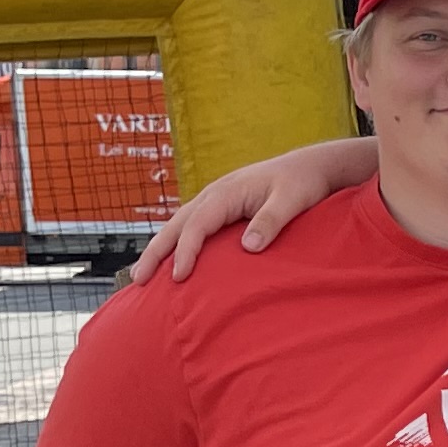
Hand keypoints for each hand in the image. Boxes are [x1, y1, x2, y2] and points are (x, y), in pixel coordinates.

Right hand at [154, 139, 372, 279]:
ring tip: (142, 275)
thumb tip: (249, 246)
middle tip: (137, 280)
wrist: (309, 166)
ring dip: (159, 248)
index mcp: (226, 193)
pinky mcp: (221, 207)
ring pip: (178, 224)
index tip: (178, 277)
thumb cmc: (301, 184)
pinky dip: (175, 243)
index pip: (197, 225)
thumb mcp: (291, 201)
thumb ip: (271, 221)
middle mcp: (214, 194)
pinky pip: (190, 226)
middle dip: (155, 252)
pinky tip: (170, 261)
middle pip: (176, 224)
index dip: (185, 251)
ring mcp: (215, 199)